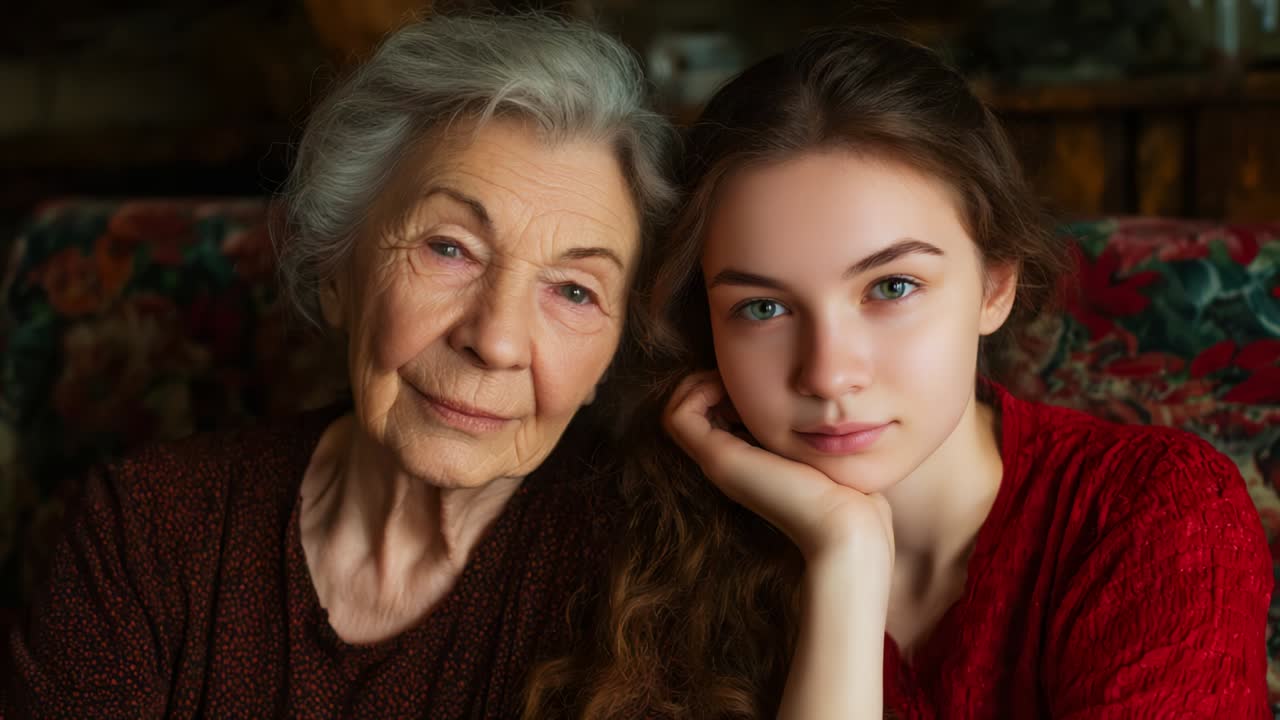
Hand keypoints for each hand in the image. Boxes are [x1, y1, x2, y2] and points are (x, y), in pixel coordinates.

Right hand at [664, 371, 893, 566]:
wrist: (845, 526)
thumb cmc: (847, 490)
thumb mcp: (823, 444)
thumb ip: (810, 423)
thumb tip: (818, 395)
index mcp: (746, 460)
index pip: (710, 413)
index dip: (722, 385)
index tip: (753, 376)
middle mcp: (725, 461)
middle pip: (690, 410)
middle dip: (709, 380)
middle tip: (741, 372)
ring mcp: (718, 462)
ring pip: (677, 410)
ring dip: (698, 382)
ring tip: (733, 377)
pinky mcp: (720, 460)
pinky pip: (679, 415)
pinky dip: (696, 390)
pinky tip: (732, 385)